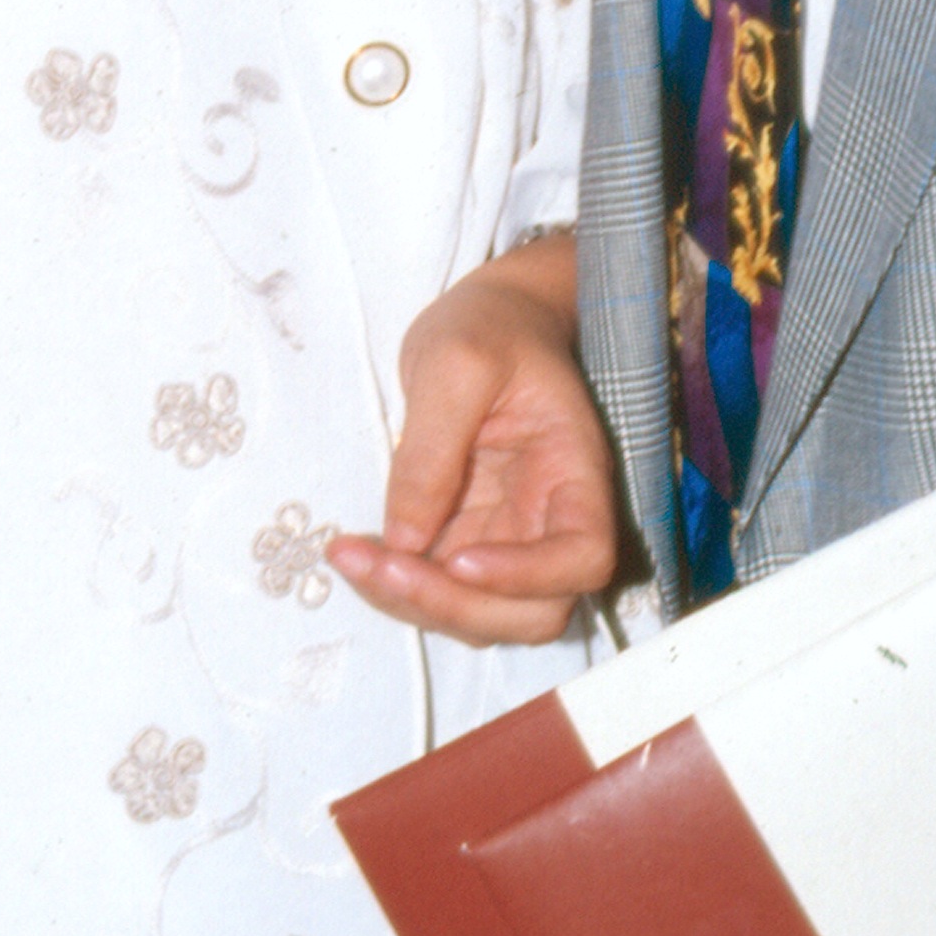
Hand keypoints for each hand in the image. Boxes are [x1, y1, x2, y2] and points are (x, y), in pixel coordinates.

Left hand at [329, 235, 616, 645]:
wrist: (486, 321)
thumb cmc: (488, 328)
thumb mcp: (456, 362)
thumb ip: (432, 448)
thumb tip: (406, 539)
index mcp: (573, 470)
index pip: (584, 555)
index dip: (530, 576)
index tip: (459, 558)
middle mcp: (549, 519)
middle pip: (533, 609)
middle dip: (456, 605)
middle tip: (383, 568)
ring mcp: (508, 537)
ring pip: (482, 614)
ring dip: (417, 605)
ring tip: (351, 558)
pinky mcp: (465, 540)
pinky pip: (439, 589)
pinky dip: (394, 587)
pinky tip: (351, 553)